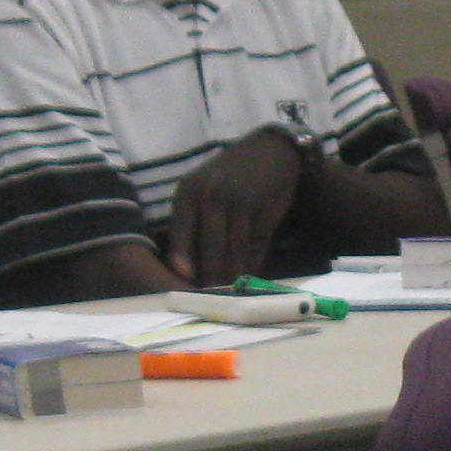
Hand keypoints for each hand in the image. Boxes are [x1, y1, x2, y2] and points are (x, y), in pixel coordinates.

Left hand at [168, 127, 310, 285]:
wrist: (269, 150)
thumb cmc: (226, 176)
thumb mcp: (200, 189)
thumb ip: (189, 223)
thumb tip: (180, 269)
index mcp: (190, 191)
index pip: (183, 232)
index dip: (184, 259)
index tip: (184, 282)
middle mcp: (214, 195)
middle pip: (211, 247)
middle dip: (211, 277)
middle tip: (210, 299)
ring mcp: (242, 203)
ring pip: (235, 250)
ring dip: (233, 277)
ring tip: (228, 297)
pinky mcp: (266, 211)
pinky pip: (256, 246)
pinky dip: (252, 266)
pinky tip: (248, 278)